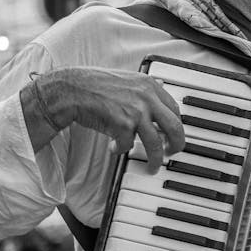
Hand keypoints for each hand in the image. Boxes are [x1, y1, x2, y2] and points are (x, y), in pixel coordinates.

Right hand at [23, 67, 185, 171]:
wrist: (73, 89)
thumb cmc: (96, 87)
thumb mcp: (127, 83)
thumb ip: (143, 94)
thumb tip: (157, 113)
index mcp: (150, 86)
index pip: (175, 109)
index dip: (177, 125)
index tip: (174, 135)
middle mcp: (147, 97)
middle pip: (174, 126)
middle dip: (177, 144)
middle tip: (172, 153)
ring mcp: (136, 111)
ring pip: (156, 143)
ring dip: (155, 159)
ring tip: (151, 167)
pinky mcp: (123, 124)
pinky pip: (127, 146)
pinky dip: (120, 150)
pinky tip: (112, 147)